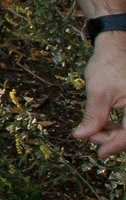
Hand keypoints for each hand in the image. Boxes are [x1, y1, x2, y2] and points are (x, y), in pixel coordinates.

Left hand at [77, 32, 125, 159]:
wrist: (117, 46)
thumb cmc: (109, 65)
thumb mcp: (98, 92)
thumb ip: (93, 117)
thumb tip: (81, 136)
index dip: (114, 146)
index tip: (99, 153)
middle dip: (111, 138)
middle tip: (90, 135)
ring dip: (114, 133)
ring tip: (94, 128)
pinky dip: (119, 126)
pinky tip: (104, 123)